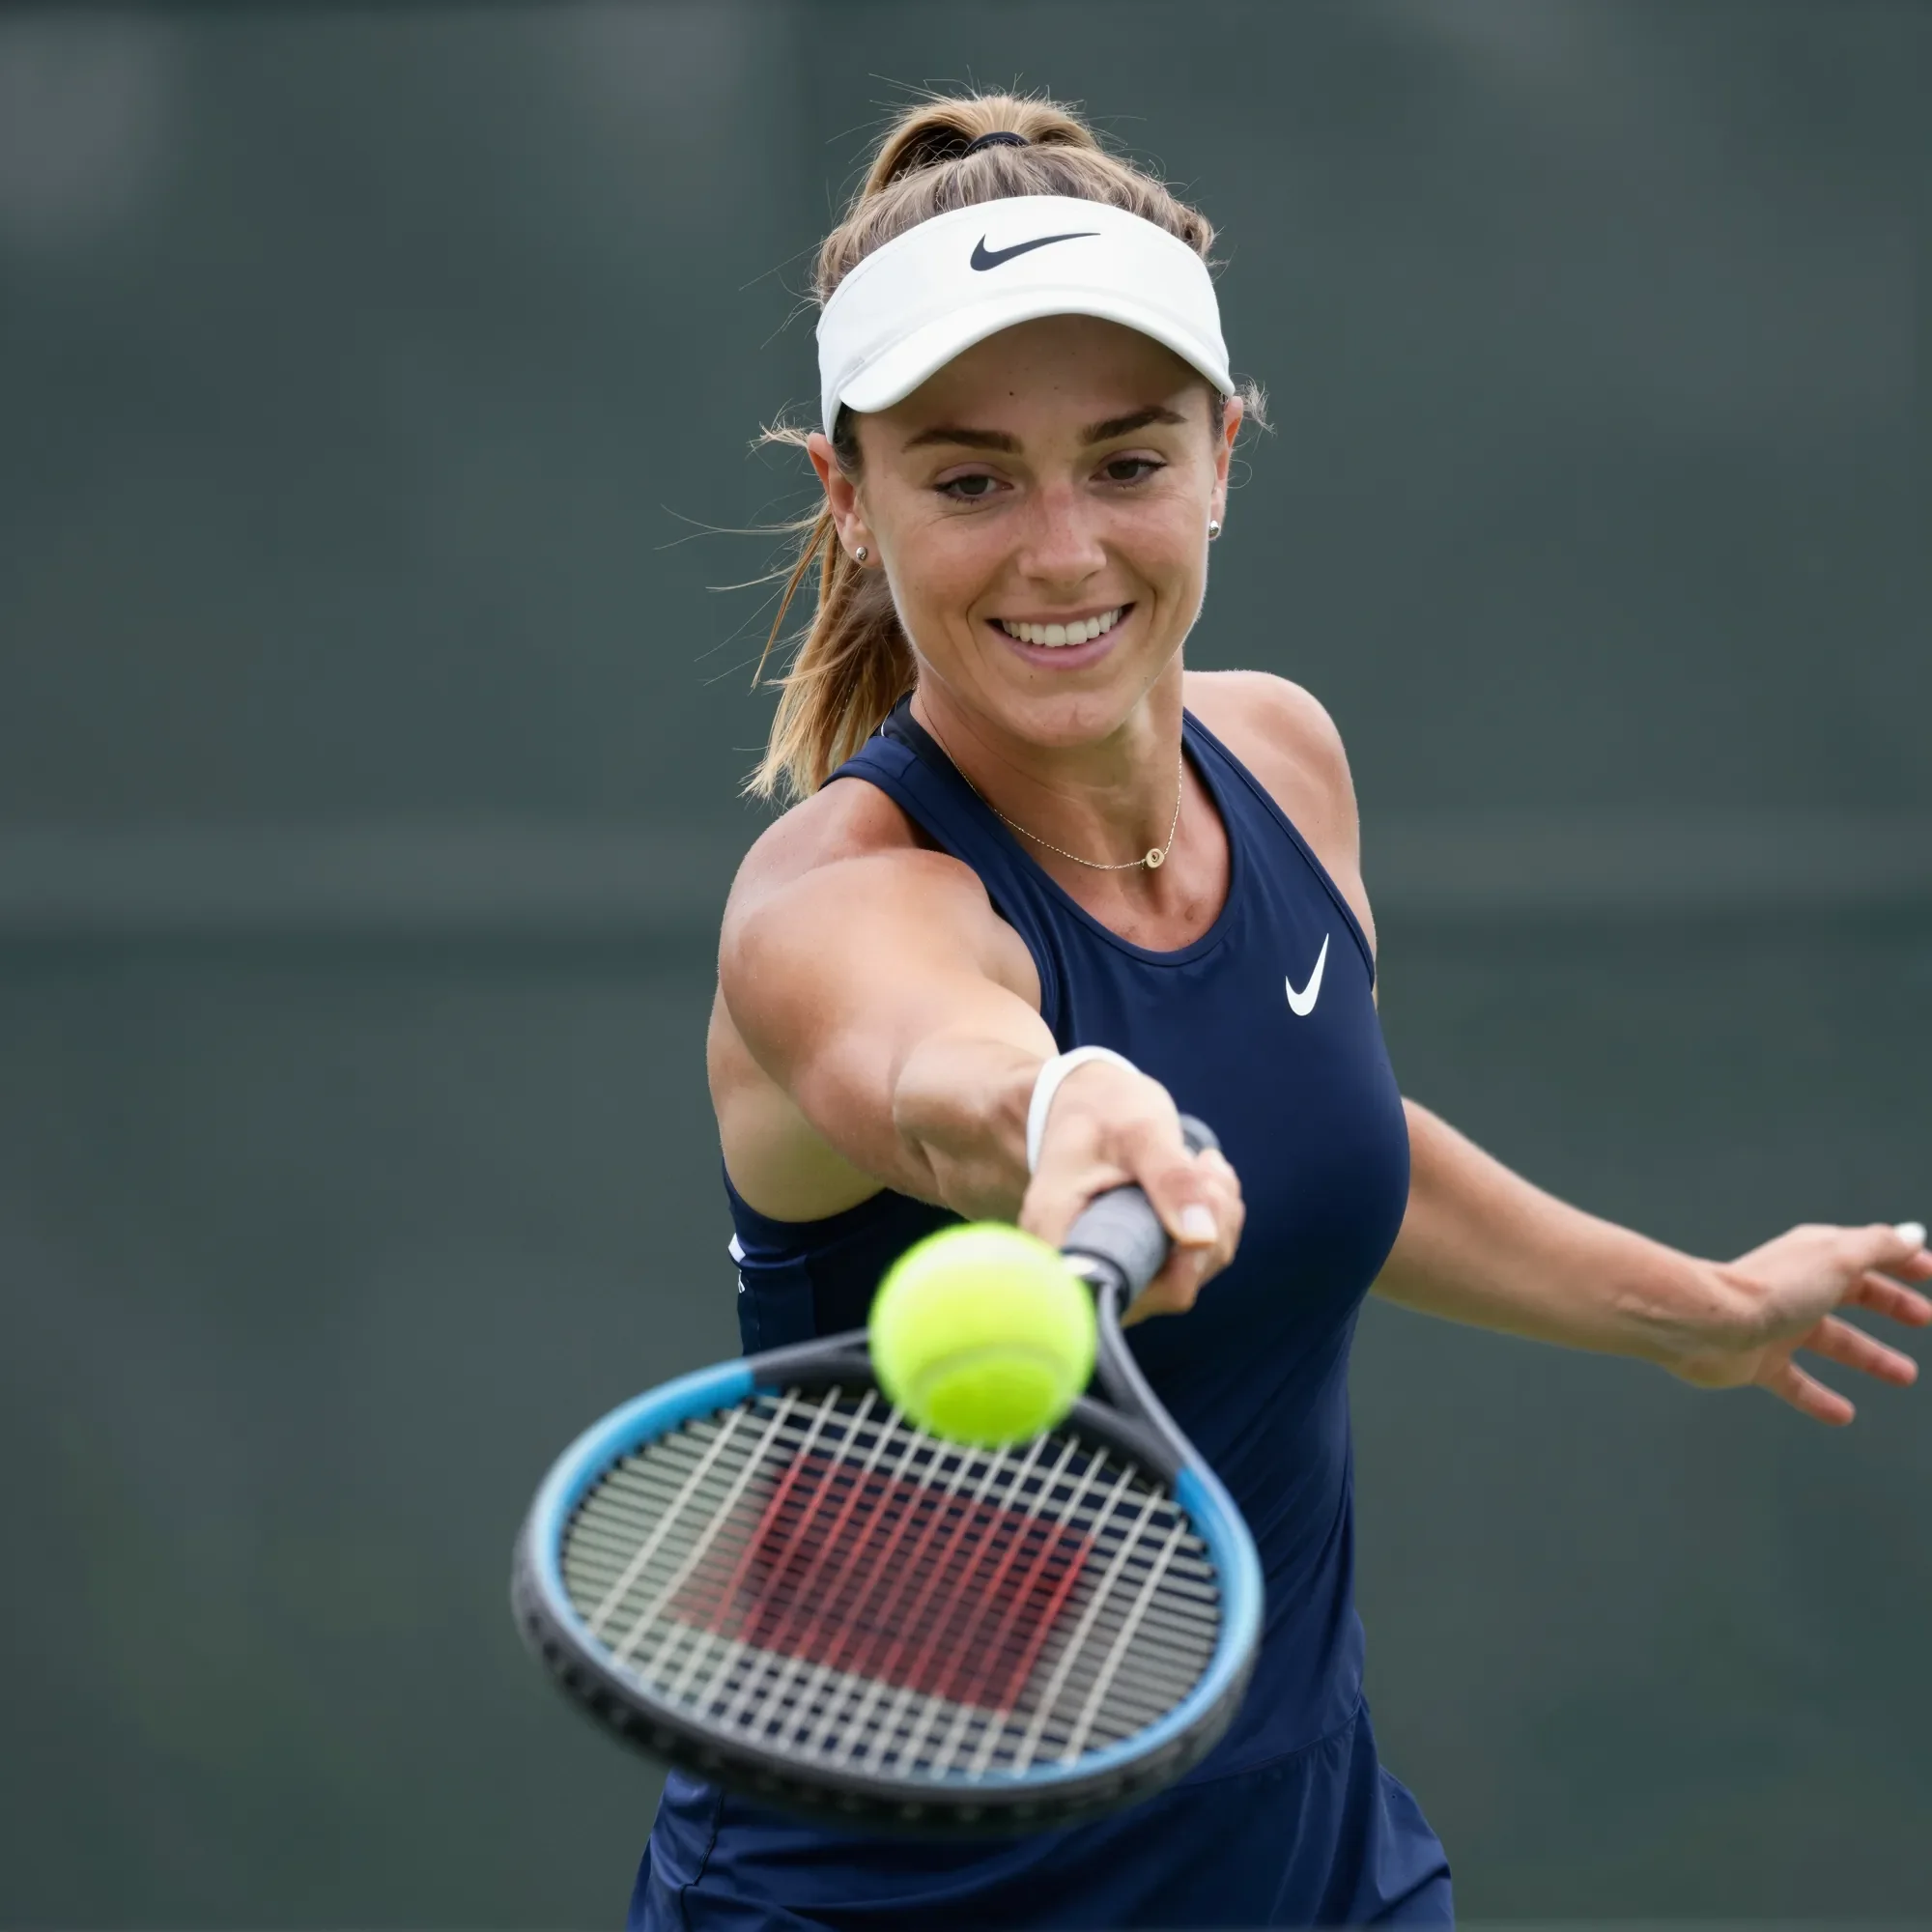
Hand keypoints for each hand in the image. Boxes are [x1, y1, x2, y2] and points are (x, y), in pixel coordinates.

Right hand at [1018, 1058, 1244, 1322]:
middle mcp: (1084, 1265)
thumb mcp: (1138, 1131)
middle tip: (1206, 1164)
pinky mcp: (1144, 1261)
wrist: (1089, 1105)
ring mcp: (1117, 1268)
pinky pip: (1198, 1260)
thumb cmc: (1102, 1112)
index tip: (1197, 1205)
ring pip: (1193, 1274)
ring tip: (1205, 1163)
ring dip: (1219, 1221)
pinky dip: (1217, 1221)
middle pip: (1168, 1288)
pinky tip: (1206, 1176)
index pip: (1123, 1291)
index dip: (1176, 1268)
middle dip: (1208, 1230)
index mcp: (1059, 1235)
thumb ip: (1170, 1178)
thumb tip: (1204, 1237)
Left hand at [1672, 1221, 1931, 1423]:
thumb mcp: (1838, 1259)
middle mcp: (1795, 1288)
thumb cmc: (1772, 1290)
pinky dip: (1818, 1398)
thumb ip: (1878, 1247)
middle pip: (1851, 1294)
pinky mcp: (1758, 1361)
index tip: (1931, 1273)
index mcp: (1813, 1256)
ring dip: (1869, 1355)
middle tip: (1924, 1319)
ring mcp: (1777, 1325)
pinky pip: (1795, 1383)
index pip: (1864, 1253)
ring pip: (1832, 1341)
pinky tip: (1843, 1415)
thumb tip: (1914, 1235)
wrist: (1706, 1325)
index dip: (1900, 1261)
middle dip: (1890, 1304)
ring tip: (1905, 1375)